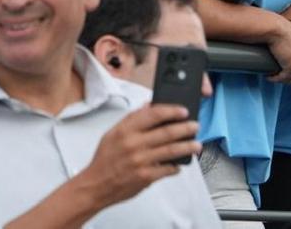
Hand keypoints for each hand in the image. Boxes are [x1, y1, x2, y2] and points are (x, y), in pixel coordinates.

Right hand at [74, 104, 200, 208]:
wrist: (94, 186)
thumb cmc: (105, 159)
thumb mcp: (113, 133)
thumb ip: (133, 119)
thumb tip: (151, 105)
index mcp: (126, 130)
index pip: (154, 114)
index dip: (172, 110)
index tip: (184, 111)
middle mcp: (134, 144)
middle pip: (167, 132)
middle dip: (186, 128)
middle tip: (195, 126)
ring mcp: (141, 161)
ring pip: (172, 150)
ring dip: (188, 147)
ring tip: (197, 145)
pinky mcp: (145, 177)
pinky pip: (168, 169)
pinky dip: (176, 166)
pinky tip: (180, 164)